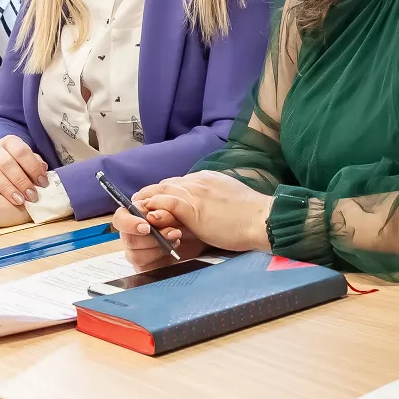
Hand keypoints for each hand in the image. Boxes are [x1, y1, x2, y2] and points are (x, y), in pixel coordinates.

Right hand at [0, 136, 48, 205]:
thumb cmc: (13, 161)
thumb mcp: (24, 159)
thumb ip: (34, 163)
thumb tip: (43, 169)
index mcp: (10, 142)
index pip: (22, 152)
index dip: (33, 168)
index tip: (42, 183)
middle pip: (8, 164)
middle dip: (21, 182)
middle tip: (31, 196)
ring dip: (7, 188)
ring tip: (18, 200)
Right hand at [111, 204, 206, 272]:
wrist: (199, 232)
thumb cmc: (184, 216)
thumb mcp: (178, 208)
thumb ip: (164, 209)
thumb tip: (152, 215)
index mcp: (135, 214)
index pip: (120, 219)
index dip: (129, 223)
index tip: (146, 226)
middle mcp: (133, 234)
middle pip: (128, 239)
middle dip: (152, 237)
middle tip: (173, 232)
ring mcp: (138, 251)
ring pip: (137, 256)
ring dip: (159, 248)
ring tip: (176, 239)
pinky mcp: (147, 265)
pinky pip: (146, 267)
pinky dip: (162, 259)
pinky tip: (172, 251)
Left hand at [133, 172, 273, 255]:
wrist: (262, 219)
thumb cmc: (252, 215)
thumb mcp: (229, 198)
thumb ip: (212, 198)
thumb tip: (203, 206)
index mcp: (208, 178)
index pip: (178, 182)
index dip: (164, 191)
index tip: (155, 200)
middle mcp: (199, 181)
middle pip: (167, 184)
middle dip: (151, 194)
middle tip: (138, 204)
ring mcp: (196, 193)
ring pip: (163, 191)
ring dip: (147, 201)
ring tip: (136, 211)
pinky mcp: (194, 207)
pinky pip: (167, 203)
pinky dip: (155, 207)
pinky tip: (147, 215)